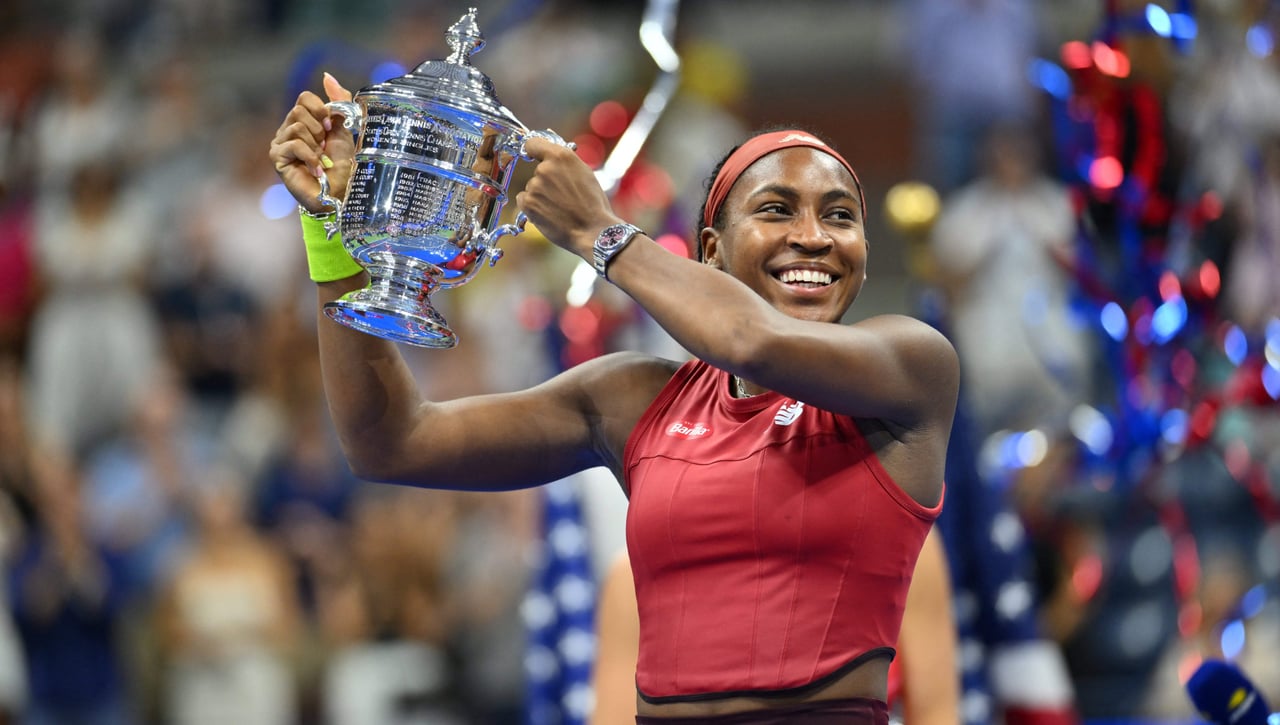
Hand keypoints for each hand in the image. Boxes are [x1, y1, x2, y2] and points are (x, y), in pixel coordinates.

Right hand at [269, 73, 356, 213]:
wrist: (339, 194)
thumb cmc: (342, 166)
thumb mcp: (344, 130)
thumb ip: (338, 103)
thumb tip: (327, 76)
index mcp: (304, 120)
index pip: (304, 97)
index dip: (321, 109)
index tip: (332, 128)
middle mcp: (288, 129)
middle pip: (299, 110)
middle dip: (319, 129)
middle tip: (325, 147)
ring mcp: (280, 143)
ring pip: (297, 126)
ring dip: (316, 145)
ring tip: (321, 160)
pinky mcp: (277, 157)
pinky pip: (293, 144)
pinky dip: (310, 157)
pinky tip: (316, 169)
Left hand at [515, 136, 619, 257]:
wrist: (593, 230)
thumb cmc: (593, 204)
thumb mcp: (585, 173)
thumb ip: (566, 163)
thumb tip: (552, 156)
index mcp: (562, 156)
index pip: (533, 143)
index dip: (534, 150)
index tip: (534, 155)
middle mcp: (545, 168)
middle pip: (538, 171)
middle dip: (547, 182)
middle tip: (564, 196)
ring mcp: (535, 185)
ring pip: (533, 188)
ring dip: (542, 196)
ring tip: (561, 209)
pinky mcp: (528, 203)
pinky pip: (524, 200)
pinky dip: (533, 207)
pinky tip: (550, 214)